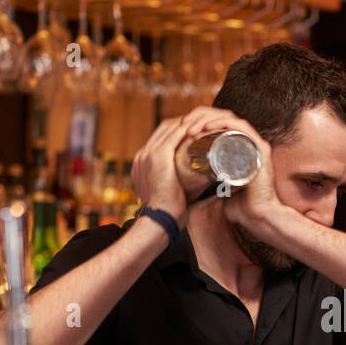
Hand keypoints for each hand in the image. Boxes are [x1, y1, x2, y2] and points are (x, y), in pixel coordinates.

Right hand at [130, 110, 219, 227]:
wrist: (159, 222)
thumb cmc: (168, 215)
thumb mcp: (168, 197)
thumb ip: (178, 189)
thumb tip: (199, 191)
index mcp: (142, 165)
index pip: (159, 139)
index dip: (177, 133)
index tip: (194, 134)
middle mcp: (142, 156)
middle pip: (163, 129)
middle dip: (183, 124)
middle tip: (202, 126)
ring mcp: (148, 154)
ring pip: (169, 128)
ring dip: (187, 122)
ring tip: (204, 123)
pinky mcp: (158, 156)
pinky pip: (174, 133)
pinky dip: (187, 127)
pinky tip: (200, 125)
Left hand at [182, 112, 283, 233]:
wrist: (258, 218)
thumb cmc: (243, 208)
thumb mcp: (223, 191)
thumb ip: (215, 187)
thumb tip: (200, 189)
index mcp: (242, 148)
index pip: (220, 125)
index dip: (200, 123)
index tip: (182, 131)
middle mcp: (250, 142)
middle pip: (223, 119)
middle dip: (200, 118)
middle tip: (184, 126)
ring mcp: (256, 144)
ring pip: (229, 119)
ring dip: (208, 119)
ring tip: (191, 127)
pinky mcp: (260, 147)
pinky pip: (240, 126)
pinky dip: (223, 123)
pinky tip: (207, 126)